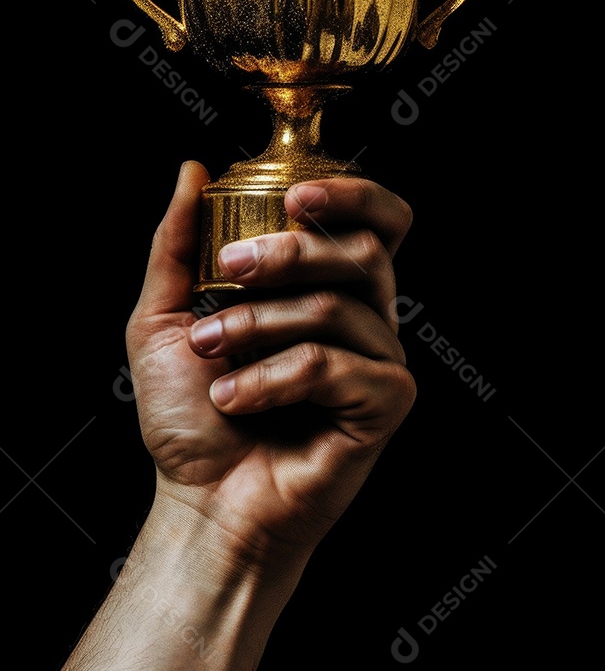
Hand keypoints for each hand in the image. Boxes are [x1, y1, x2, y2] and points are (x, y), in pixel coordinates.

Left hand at [126, 161, 415, 566]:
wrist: (202, 500)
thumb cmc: (190, 415)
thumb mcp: (164, 318)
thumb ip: (178, 246)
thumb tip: (192, 170)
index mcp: (326, 287)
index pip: (373, 222)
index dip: (352, 195)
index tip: (292, 197)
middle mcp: (363, 317)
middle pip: (363, 251)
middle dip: (290, 251)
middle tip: (228, 272)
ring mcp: (378, 361)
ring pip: (337, 307)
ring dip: (257, 325)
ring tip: (209, 351)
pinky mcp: (384, 405)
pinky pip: (335, 366)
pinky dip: (273, 378)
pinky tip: (236, 398)